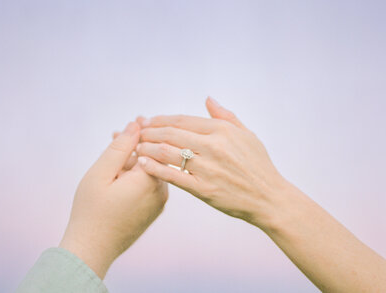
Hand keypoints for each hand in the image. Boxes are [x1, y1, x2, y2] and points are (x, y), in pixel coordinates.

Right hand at [59, 122, 167, 278]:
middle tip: (115, 136)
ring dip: (134, 162)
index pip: (152, 146)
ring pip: (149, 172)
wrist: (93, 249)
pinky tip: (119, 175)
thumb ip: (120, 147)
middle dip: (135, 146)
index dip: (141, 132)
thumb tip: (136, 125)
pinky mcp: (154, 211)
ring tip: (113, 158)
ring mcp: (159, 202)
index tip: (133, 121)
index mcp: (150, 179)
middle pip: (152, 158)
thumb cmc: (92, 210)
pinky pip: (148, 186)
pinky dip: (136, 177)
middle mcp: (161, 190)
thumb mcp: (101, 173)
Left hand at [136, 97, 288, 228]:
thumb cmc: (258, 165)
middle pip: (171, 134)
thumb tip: (207, 99)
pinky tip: (142, 164)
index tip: (148, 121)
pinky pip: (173, 176)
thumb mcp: (247, 135)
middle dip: (149, 131)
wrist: (269, 198)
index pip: (182, 120)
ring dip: (147, 148)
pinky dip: (154, 168)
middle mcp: (213, 146)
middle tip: (136, 133)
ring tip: (136, 147)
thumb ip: (225, 116)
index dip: (161, 119)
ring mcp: (208, 168)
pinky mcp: (203, 189)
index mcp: (222, 130)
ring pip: (167, 153)